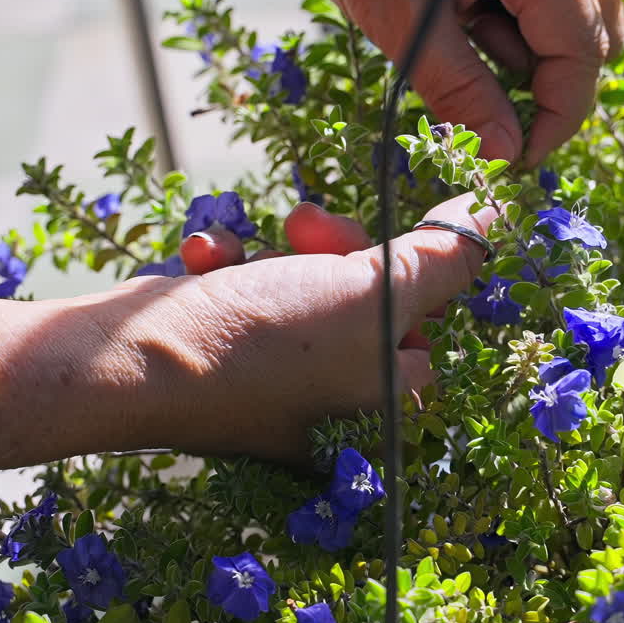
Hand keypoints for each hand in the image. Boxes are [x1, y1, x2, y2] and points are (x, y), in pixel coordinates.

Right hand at [135, 194, 495, 464]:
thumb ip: (444, 255)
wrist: (127, 361)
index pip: (427, 333)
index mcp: (385, 410)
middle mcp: (337, 406)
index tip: (385, 247)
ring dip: (281, 253)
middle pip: (366, 302)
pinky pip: (250, 296)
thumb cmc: (267, 340)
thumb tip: (496, 212)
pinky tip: (205, 261)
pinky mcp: (228, 352)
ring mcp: (279, 383)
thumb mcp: (375, 293)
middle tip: (309, 229)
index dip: (407, 280)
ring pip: (307, 288)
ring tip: (255, 246)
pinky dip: (231, 268)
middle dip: (337, 251)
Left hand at [278, 0, 623, 166]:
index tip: (521, 159)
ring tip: (467, 40)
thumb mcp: (403, 18)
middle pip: (589, 38)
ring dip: (529, 55)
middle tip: (487, 112)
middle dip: (543, 87)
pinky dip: (519, 27)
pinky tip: (471, 17)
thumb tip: (505, 153)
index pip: (581, 52)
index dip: (559, 117)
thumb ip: (459, 89)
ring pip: (576, 21)